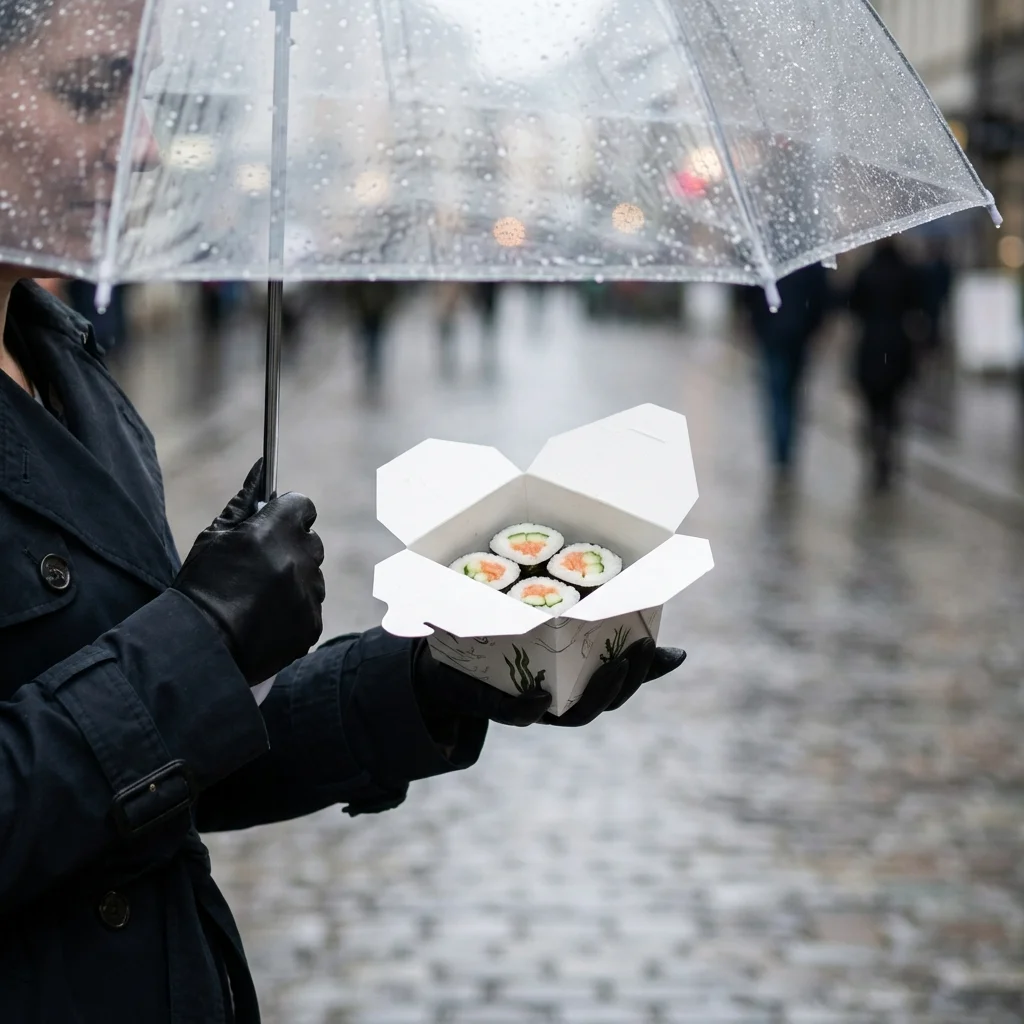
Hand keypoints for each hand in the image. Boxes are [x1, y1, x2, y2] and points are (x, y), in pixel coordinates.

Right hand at [172, 460, 325, 684]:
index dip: (288, 514)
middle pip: (310, 542)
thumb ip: (244, 502)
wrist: (198, 646)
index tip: (274, 524)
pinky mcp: (312, 625)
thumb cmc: (201, 585)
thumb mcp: (214, 537)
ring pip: (312, 577)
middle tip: (261, 566)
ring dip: (294, 581)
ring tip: (258, 598)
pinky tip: (265, 620)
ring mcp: (310, 595)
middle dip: (291, 547)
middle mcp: (300, 560)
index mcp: (276, 531)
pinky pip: (310, 608)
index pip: (302, 505)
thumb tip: (261, 468)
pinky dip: (294, 611)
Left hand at [414, 637, 684, 730]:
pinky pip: (515, 716)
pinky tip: (540, 699)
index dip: (645, 675)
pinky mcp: (492, 705)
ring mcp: (528, 708)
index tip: (665, 649)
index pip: (620, 689)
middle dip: (627, 681)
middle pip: (602, 704)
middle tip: (641, 649)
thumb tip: (675, 652)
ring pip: (571, 717)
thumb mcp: (555, 646)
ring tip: (615, 666)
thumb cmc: (506, 659)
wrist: (445, 674)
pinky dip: (529, 712)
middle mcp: (556, 705)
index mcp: (572, 690)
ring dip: (597, 696)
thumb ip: (606, 646)